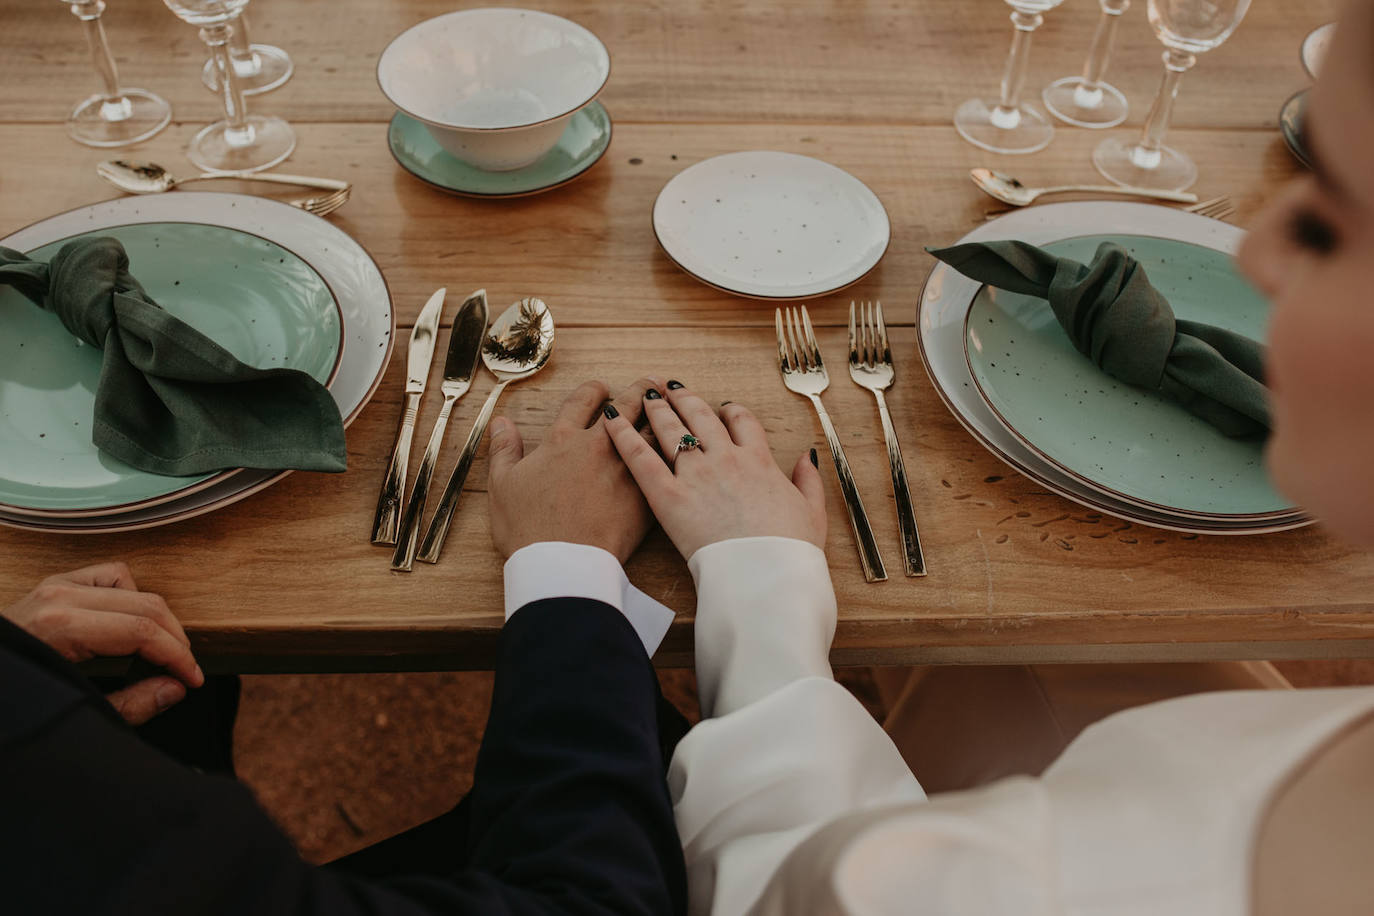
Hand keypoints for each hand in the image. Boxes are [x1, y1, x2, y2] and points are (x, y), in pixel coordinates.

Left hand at [3, 563, 203, 724]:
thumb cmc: (16, 696)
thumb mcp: (74, 709)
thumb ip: (130, 703)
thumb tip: (174, 687)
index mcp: (61, 627)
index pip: (142, 632)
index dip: (177, 656)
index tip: (191, 678)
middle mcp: (60, 597)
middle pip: (147, 606)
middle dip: (175, 640)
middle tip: (184, 669)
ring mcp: (57, 586)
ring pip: (134, 587)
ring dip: (156, 617)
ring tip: (160, 647)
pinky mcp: (56, 584)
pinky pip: (110, 575)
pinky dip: (129, 594)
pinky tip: (127, 621)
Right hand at [488, 377, 661, 564]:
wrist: (563, 564)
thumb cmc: (528, 527)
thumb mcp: (503, 485)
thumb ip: (504, 449)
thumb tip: (500, 423)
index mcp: (563, 440)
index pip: (583, 400)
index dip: (594, 390)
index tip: (601, 388)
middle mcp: (598, 446)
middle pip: (626, 406)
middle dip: (639, 391)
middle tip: (650, 385)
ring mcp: (626, 469)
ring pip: (651, 429)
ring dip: (661, 415)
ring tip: (670, 407)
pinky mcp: (646, 494)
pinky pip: (666, 464)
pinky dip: (673, 452)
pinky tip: (680, 449)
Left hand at [603, 380, 825, 558]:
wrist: (766, 575)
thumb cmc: (790, 551)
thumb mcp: (812, 512)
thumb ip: (808, 480)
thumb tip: (806, 456)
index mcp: (759, 461)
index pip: (742, 422)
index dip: (731, 411)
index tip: (723, 408)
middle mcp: (725, 459)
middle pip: (701, 418)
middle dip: (685, 400)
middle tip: (671, 389)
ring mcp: (696, 476)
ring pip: (671, 430)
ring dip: (656, 409)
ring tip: (644, 395)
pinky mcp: (668, 497)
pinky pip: (641, 458)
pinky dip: (624, 436)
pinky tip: (611, 420)